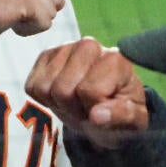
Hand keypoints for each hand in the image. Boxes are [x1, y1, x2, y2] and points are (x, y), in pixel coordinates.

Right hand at [25, 37, 147, 149]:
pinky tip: (61, 96)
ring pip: (44, 87)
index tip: (103, 111)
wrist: (104, 107)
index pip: (89, 91)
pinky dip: (44, 99)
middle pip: (62, 89)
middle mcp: (89, 45)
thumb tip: (97, 116)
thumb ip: (121, 116)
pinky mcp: (45, 55)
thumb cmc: (120, 113)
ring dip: (58, 104)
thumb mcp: (133, 121)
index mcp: (115, 59)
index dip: (93, 110)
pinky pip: (31, 86)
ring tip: (76, 102)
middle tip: (87, 108)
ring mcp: (64, 47)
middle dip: (73, 108)